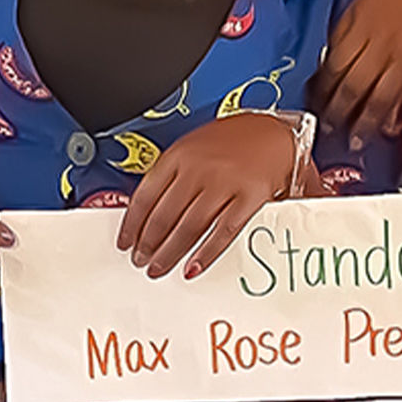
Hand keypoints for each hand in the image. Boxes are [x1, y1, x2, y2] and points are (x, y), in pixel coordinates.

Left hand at [119, 113, 303, 279]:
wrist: (276, 133)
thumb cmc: (234, 140)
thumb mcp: (193, 146)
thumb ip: (170, 173)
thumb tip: (146, 208)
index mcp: (179, 155)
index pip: (145, 196)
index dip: (131, 225)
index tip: (124, 242)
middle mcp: (199, 169)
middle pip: (164, 216)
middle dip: (148, 244)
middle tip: (140, 261)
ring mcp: (224, 184)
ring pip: (189, 227)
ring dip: (170, 253)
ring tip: (159, 268)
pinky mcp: (250, 198)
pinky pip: (223, 232)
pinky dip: (206, 253)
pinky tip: (193, 267)